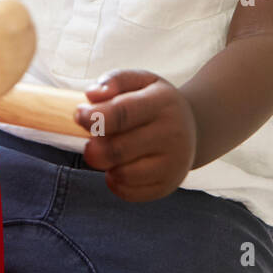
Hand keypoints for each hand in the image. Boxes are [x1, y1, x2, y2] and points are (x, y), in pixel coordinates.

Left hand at [72, 70, 197, 202]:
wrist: (194, 127)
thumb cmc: (156, 102)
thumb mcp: (141, 81)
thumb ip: (114, 80)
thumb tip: (92, 95)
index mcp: (163, 103)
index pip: (122, 113)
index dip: (93, 117)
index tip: (78, 115)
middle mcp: (172, 134)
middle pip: (117, 149)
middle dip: (93, 148)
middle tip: (92, 141)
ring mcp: (173, 163)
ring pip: (122, 174)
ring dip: (105, 165)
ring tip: (108, 152)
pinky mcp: (167, 185)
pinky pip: (129, 192)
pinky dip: (115, 181)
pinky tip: (119, 167)